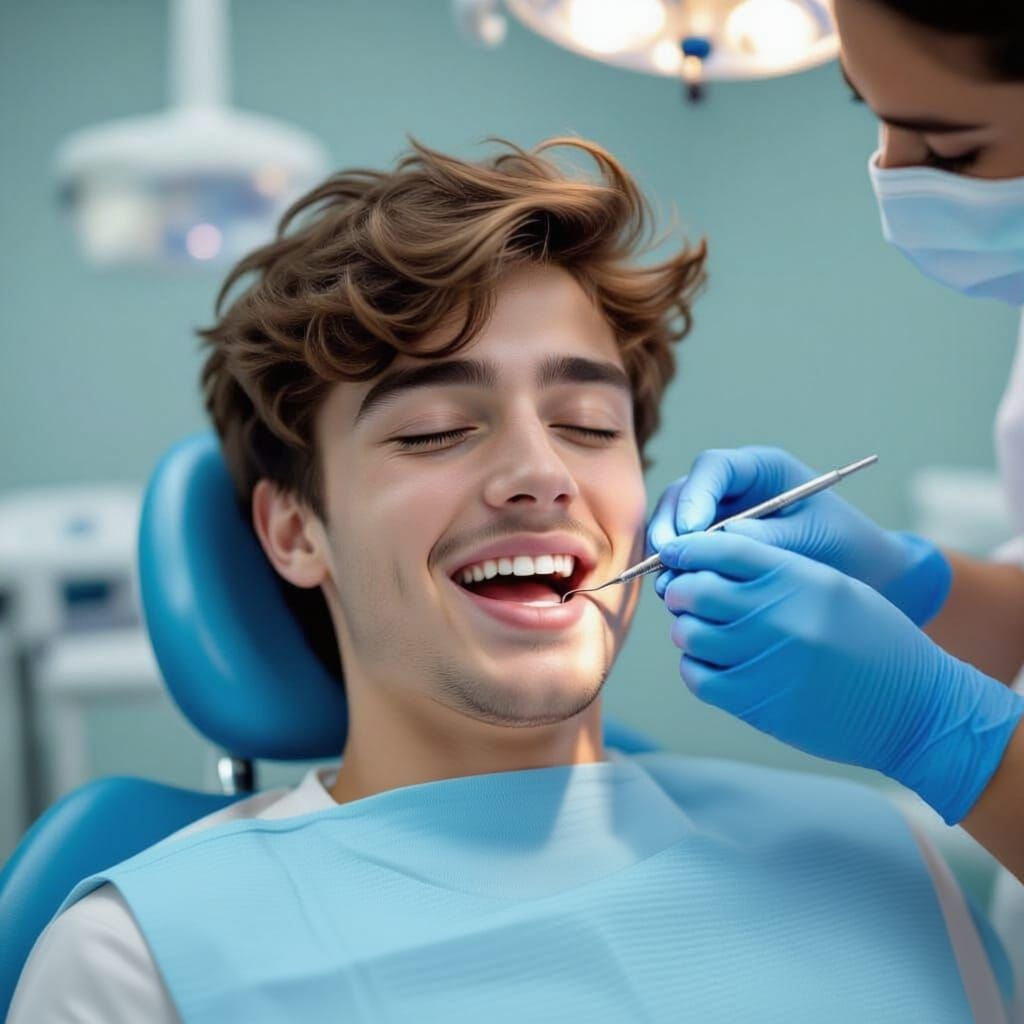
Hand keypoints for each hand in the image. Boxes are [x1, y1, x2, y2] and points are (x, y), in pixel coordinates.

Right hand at [647, 446, 950, 625]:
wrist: (861, 573)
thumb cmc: (844, 545)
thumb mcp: (812, 539)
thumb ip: (768, 538)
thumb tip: (721, 538)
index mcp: (760, 469)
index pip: (713, 468)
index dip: (695, 496)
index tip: (690, 531)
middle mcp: (731, 488)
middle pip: (681, 495)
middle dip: (669, 527)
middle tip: (666, 560)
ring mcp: (716, 516)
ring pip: (673, 525)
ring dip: (666, 554)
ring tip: (669, 587)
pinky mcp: (710, 547)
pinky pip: (682, 554)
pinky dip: (675, 572)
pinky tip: (678, 596)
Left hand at [659, 529, 1023, 824]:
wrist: (914, 708)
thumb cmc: (872, 640)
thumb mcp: (832, 586)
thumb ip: (773, 570)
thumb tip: (706, 564)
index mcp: (797, 576)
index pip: (721, 547)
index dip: (688, 546)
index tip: (675, 551)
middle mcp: (776, 613)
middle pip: (694, 589)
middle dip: (681, 589)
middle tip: (684, 595)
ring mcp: (762, 658)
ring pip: (688, 633)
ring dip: (688, 630)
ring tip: (704, 632)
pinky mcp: (754, 701)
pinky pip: (697, 676)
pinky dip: (696, 666)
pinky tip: (714, 663)